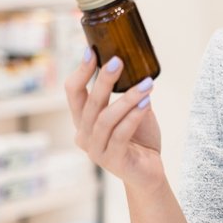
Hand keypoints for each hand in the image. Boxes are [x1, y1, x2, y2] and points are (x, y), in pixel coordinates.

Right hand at [65, 49, 163, 192]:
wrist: (149, 173)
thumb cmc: (140, 139)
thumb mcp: (133, 111)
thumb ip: (130, 93)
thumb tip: (137, 66)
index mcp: (84, 120)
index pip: (73, 92)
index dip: (80, 71)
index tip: (91, 50)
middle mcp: (84, 135)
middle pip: (89, 103)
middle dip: (103, 80)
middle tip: (118, 61)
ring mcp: (96, 150)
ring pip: (106, 119)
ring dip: (127, 98)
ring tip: (147, 84)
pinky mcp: (112, 161)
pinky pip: (120, 135)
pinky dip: (133, 117)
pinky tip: (146, 104)